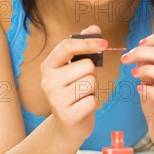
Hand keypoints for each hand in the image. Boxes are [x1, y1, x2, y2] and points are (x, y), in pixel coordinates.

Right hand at [40, 25, 107, 144]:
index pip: (67, 46)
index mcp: (48, 66)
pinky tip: (82, 108)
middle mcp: (48, 81)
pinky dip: (93, 103)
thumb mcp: (74, 68)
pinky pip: (92, 100)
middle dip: (92, 75)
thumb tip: (94, 27)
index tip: (105, 43)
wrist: (67, 126)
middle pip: (86, 66)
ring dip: (92, 89)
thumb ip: (83, 47)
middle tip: (83, 84)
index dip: (88, 42)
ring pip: (91, 82)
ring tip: (82, 96)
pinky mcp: (66, 115)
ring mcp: (55, 99)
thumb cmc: (73, 92)